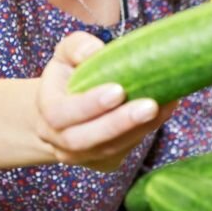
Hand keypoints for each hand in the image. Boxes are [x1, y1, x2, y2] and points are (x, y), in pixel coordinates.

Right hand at [35, 32, 176, 171]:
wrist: (63, 113)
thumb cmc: (67, 76)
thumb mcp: (65, 55)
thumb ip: (76, 47)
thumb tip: (94, 50)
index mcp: (46, 111)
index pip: (60, 114)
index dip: (89, 105)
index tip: (118, 90)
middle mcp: (59, 140)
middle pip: (85, 139)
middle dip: (119, 124)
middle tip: (150, 105)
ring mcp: (81, 156)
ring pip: (109, 149)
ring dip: (139, 129)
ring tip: (164, 106)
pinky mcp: (103, 162)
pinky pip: (125, 151)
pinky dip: (146, 131)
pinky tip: (165, 111)